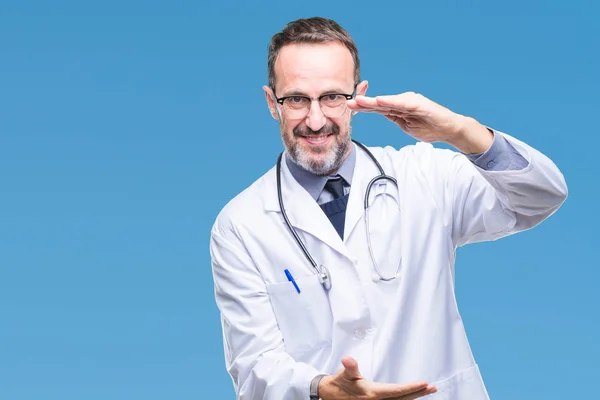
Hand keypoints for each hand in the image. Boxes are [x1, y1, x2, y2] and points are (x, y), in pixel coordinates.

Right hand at [318, 356, 436, 399]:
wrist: (330, 395)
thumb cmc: (340, 383)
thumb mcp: (344, 373)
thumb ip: (349, 367)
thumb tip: (347, 360)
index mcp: (372, 394)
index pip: (396, 391)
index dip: (411, 388)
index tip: (424, 383)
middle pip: (403, 398)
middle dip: (418, 393)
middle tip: (433, 387)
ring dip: (414, 396)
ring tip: (427, 390)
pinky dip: (405, 399)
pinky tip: (412, 396)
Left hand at [347, 92, 492, 153]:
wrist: (449, 129)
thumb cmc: (430, 127)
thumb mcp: (406, 126)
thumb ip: (394, 118)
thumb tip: (382, 114)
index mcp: (399, 108)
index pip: (378, 108)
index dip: (364, 108)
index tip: (349, 108)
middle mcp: (403, 101)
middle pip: (379, 103)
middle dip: (363, 103)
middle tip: (347, 102)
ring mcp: (410, 101)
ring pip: (388, 102)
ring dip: (372, 101)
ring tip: (358, 101)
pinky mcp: (418, 104)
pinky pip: (401, 103)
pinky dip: (390, 102)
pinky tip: (379, 101)